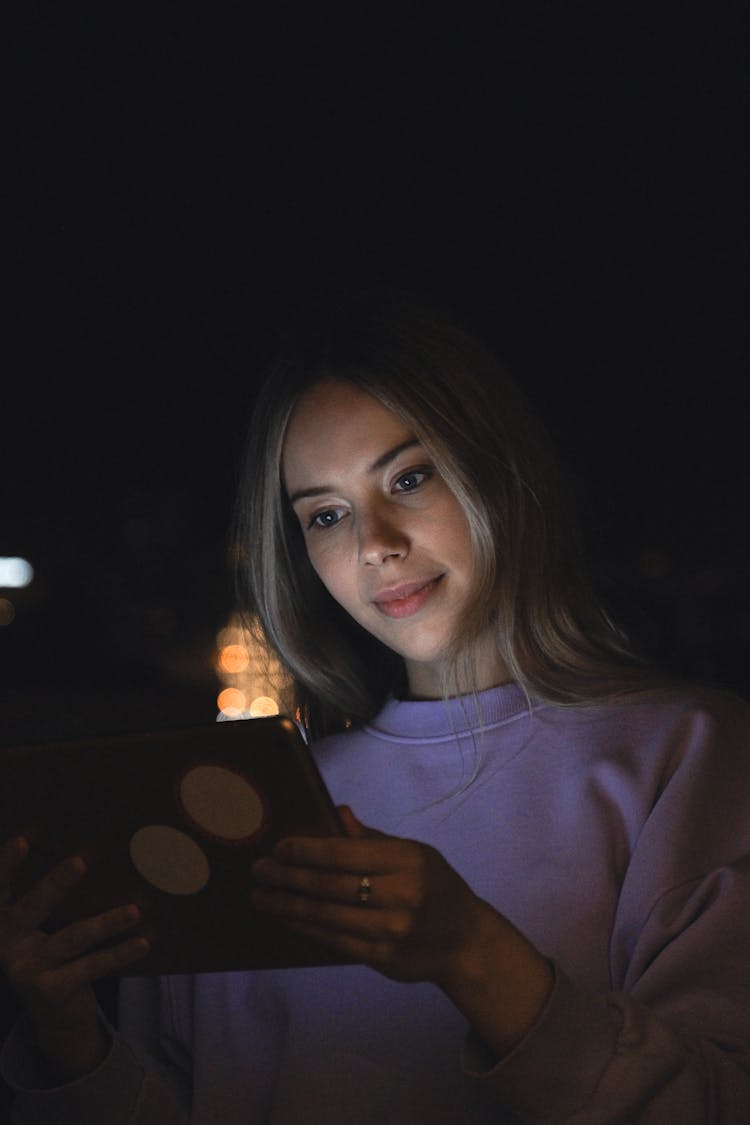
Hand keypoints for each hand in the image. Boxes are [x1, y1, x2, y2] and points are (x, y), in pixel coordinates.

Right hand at [0, 835, 148, 1080]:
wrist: (53, 1014)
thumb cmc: (52, 948)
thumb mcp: (42, 923)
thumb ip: (52, 895)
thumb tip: (95, 852)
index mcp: (2, 917)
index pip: (0, 887)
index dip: (6, 864)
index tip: (23, 840)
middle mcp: (7, 942)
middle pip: (33, 907)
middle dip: (56, 883)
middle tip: (81, 861)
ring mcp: (27, 968)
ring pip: (72, 938)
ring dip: (106, 922)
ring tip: (134, 910)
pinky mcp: (52, 990)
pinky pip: (92, 966)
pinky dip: (120, 953)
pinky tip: (143, 941)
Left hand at [251, 806, 492, 985]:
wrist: (465, 941)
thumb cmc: (435, 887)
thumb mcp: (415, 853)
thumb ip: (372, 838)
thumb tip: (337, 813)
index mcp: (406, 861)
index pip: (345, 854)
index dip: (307, 851)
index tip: (279, 847)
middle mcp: (400, 895)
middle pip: (330, 886)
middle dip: (288, 877)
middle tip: (258, 870)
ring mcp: (390, 931)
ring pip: (326, 917)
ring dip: (287, 906)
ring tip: (260, 896)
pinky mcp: (382, 959)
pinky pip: (334, 942)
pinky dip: (305, 929)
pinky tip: (286, 919)